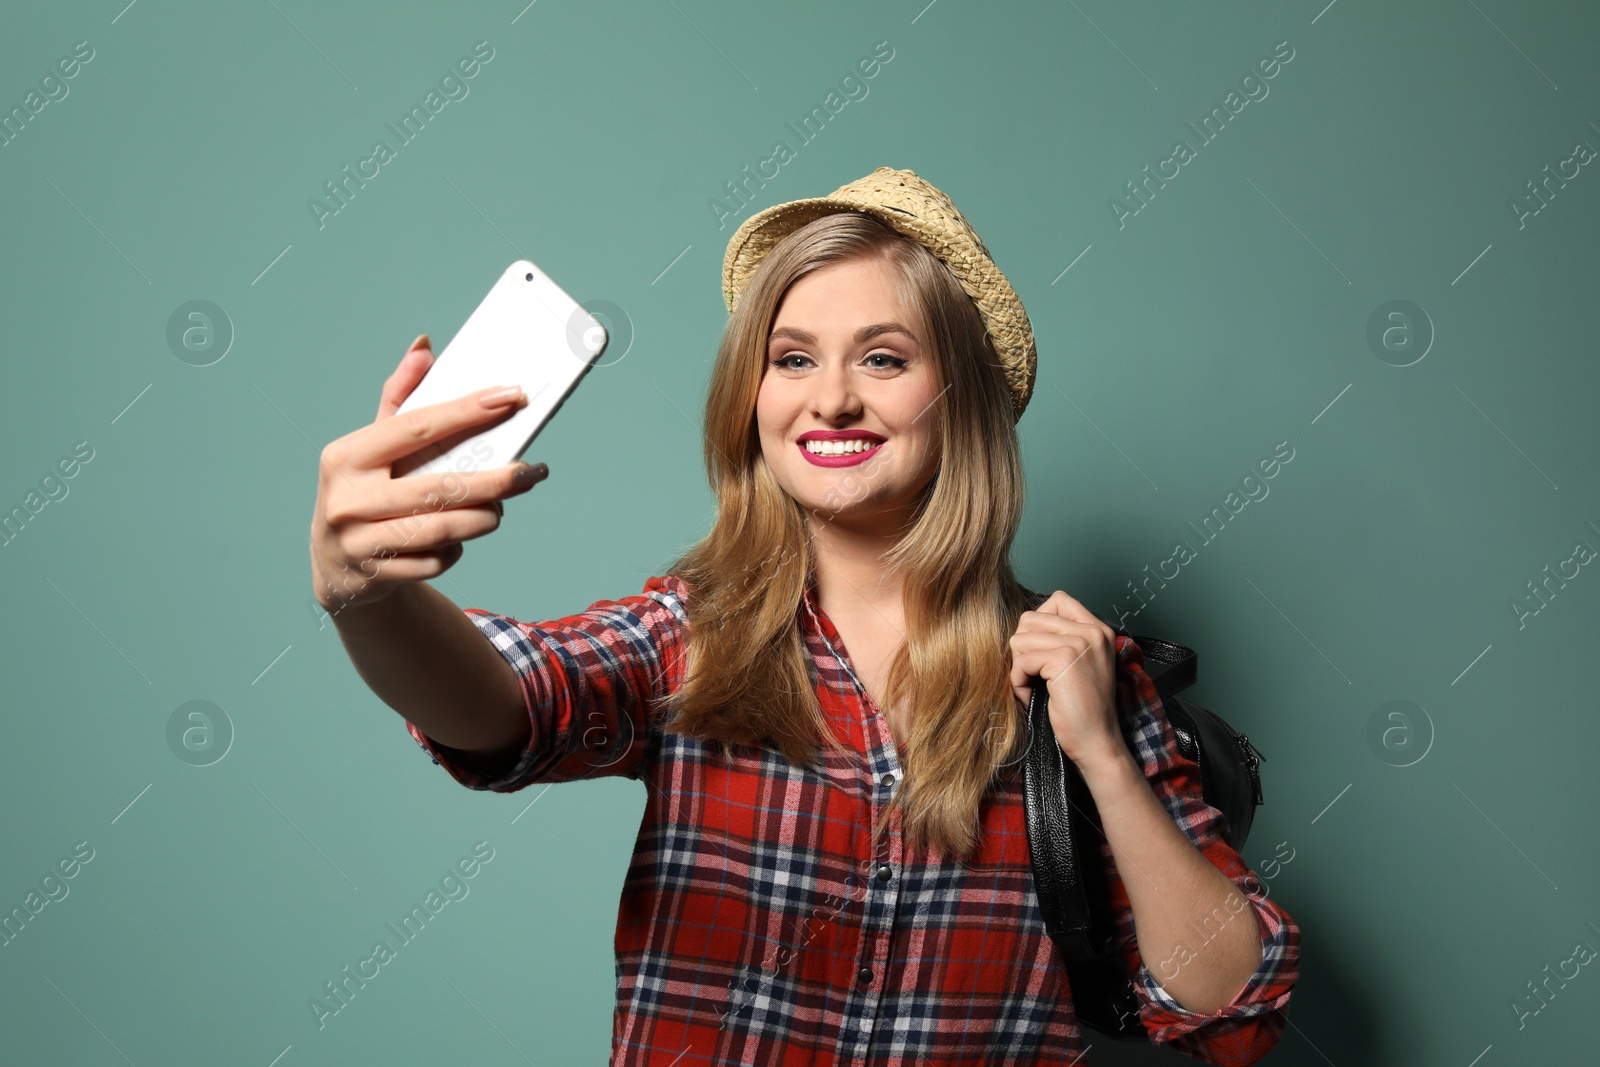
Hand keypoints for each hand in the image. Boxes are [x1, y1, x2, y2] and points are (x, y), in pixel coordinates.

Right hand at [308, 333, 547, 615]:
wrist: (337, 568)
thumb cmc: (365, 493)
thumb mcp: (372, 448)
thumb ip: (399, 398)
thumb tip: (424, 348)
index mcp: (346, 456)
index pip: (416, 426)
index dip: (467, 411)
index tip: (512, 397)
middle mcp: (347, 499)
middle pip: (439, 487)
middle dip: (495, 480)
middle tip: (532, 471)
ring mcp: (359, 542)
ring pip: (442, 529)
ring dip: (483, 518)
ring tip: (501, 506)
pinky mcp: (375, 576)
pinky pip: (435, 561)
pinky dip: (456, 550)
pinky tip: (460, 539)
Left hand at [1007, 590, 1127, 771]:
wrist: (1097, 742)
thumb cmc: (1081, 709)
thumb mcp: (1077, 665)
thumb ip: (1059, 640)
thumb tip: (1022, 626)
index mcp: (1097, 629)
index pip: (1056, 600)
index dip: (1037, 626)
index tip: (1041, 655)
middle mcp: (1092, 631)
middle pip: (1030, 618)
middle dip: (1023, 649)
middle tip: (1035, 676)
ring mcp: (1080, 643)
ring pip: (1021, 639)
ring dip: (1020, 668)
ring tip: (1035, 687)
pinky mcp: (1065, 659)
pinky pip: (1021, 661)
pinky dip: (1019, 682)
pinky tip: (1034, 696)